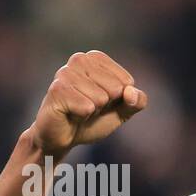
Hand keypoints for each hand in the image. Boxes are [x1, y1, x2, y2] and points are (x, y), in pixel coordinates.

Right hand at [29, 51, 146, 157]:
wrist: (64, 137)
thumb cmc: (92, 119)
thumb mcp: (122, 111)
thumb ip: (137, 101)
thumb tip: (131, 92)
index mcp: (96, 58)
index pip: (127, 81)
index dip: (118, 99)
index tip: (102, 102)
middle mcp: (79, 59)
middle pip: (116, 88)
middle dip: (106, 106)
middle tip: (88, 107)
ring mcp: (66, 72)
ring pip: (101, 98)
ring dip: (92, 112)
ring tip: (78, 110)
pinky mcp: (57, 89)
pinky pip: (87, 107)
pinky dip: (82, 117)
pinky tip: (70, 114)